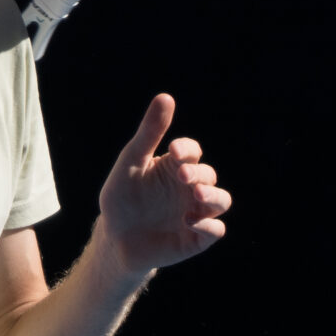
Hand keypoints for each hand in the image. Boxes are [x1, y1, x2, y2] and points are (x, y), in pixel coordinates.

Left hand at [98, 93, 230, 276]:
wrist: (114, 239)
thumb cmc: (122, 199)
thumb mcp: (131, 164)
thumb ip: (149, 133)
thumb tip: (165, 96)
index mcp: (175, 167)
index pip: (192, 152)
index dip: (187, 149)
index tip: (174, 151)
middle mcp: (190, 188)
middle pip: (208, 175)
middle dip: (199, 174)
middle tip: (183, 176)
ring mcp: (196, 212)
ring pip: (221, 201)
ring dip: (213, 196)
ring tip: (197, 195)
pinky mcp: (196, 237)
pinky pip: (215, 230)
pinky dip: (208, 225)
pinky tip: (190, 221)